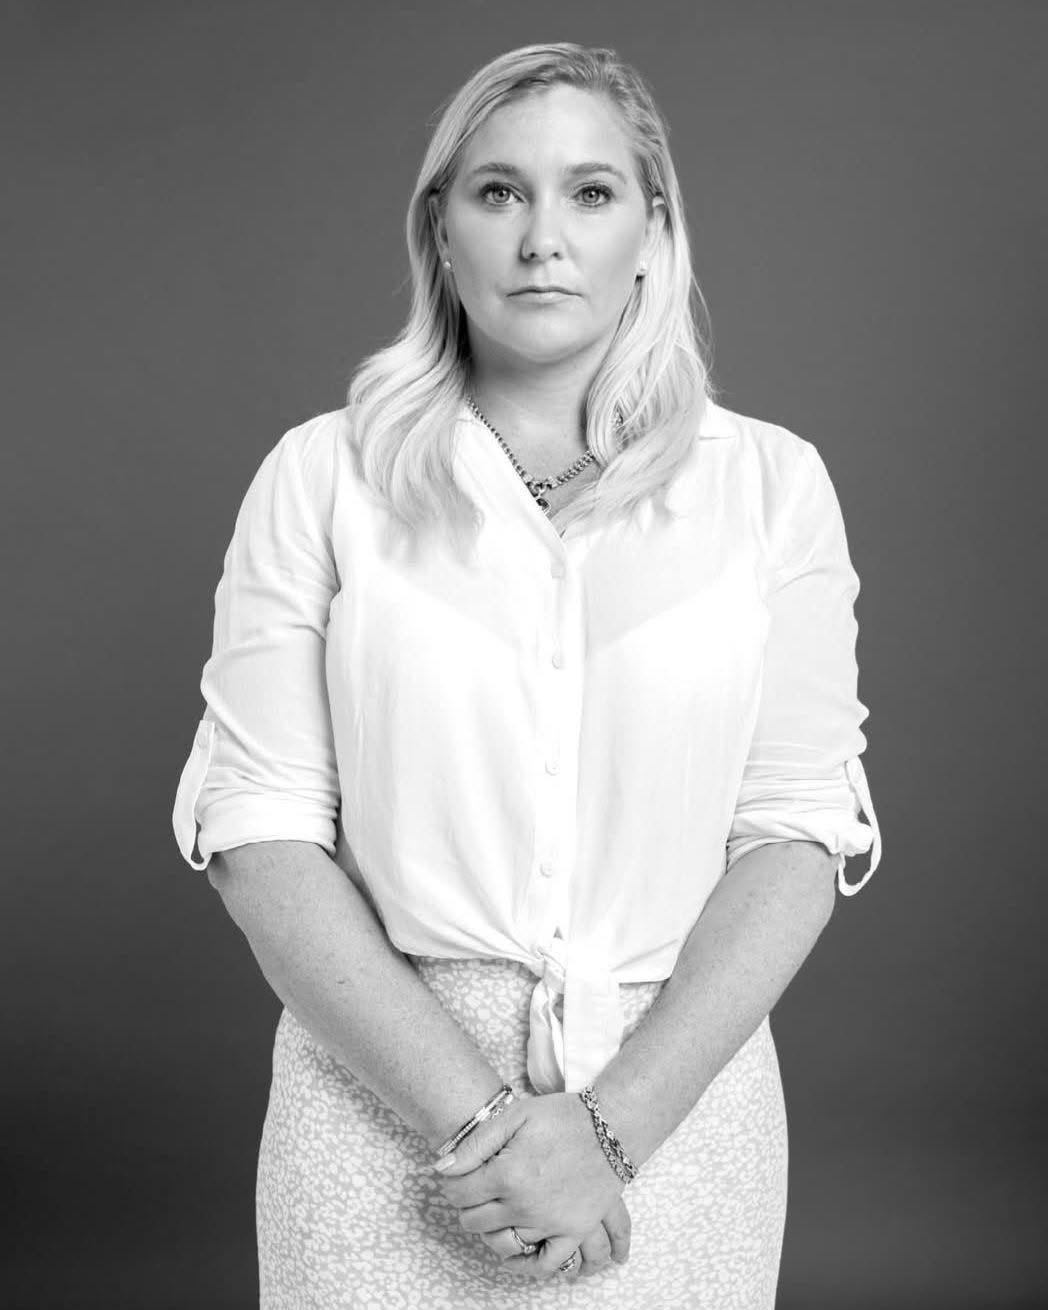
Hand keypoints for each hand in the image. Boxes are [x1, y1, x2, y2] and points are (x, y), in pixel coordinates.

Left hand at [433, 1093, 626, 1277]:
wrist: (611, 1126)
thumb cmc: (561, 1117)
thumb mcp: (515, 1116)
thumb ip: (476, 1143)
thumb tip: (442, 1169)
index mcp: (507, 1175)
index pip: (460, 1192)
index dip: (452, 1183)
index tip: (458, 1176)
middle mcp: (525, 1206)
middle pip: (475, 1220)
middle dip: (467, 1205)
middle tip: (474, 1191)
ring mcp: (550, 1223)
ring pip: (502, 1243)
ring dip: (490, 1229)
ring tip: (493, 1212)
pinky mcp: (573, 1232)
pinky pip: (545, 1263)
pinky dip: (526, 1264)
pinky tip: (516, 1252)